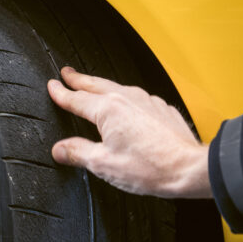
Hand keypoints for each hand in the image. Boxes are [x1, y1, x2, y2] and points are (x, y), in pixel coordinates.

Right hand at [48, 67, 211, 197]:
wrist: (189, 168)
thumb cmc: (151, 167)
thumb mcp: (103, 164)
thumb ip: (78, 153)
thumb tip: (60, 149)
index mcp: (108, 109)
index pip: (76, 98)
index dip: (61, 92)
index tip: (53, 86)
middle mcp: (127, 98)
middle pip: (96, 84)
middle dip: (79, 79)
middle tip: (68, 73)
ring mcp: (146, 101)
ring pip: (117, 87)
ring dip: (101, 85)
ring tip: (93, 85)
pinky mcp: (161, 108)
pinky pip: (136, 97)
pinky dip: (124, 98)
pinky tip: (125, 106)